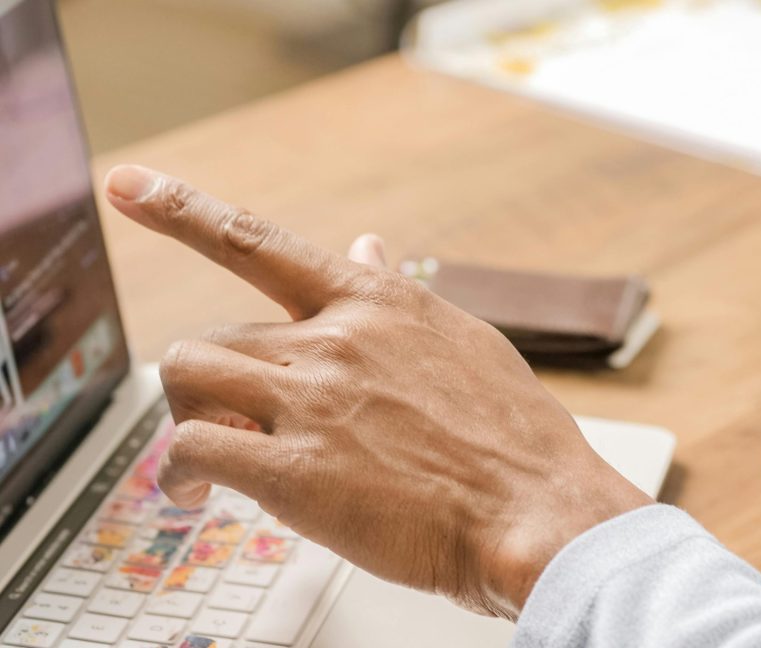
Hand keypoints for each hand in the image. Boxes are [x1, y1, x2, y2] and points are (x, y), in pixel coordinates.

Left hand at [104, 165, 651, 619]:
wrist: (538, 510)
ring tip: (205, 459)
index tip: (132, 187)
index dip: (185, 210)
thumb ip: (402, 296)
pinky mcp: (294, 470)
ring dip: (186, 418)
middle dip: (210, 386)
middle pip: (213, 337)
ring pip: (188, 376)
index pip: (260, 241)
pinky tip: (199, 495)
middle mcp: (334, 340)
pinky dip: (180, 474)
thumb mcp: (463, 342)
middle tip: (229, 425)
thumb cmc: (514, 438)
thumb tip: (369, 246)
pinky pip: (194, 449)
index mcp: (375, 305)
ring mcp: (312, 401)